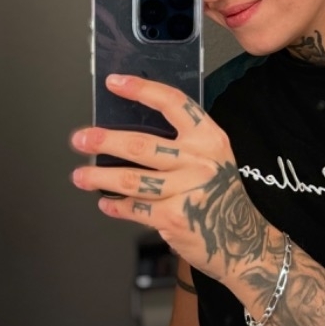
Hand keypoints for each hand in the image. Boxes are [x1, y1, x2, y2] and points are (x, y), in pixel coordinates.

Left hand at [71, 74, 268, 281]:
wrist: (244, 242)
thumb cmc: (221, 197)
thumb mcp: (213, 160)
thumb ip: (182, 144)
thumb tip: (129, 131)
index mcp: (210, 139)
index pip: (173, 103)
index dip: (142, 90)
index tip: (116, 83)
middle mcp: (200, 161)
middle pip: (141, 144)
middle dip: (104, 141)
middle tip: (81, 139)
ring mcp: (187, 190)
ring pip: (130, 179)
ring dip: (99, 177)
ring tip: (80, 176)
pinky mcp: (174, 218)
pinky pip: (134, 208)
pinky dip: (115, 206)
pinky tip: (106, 202)